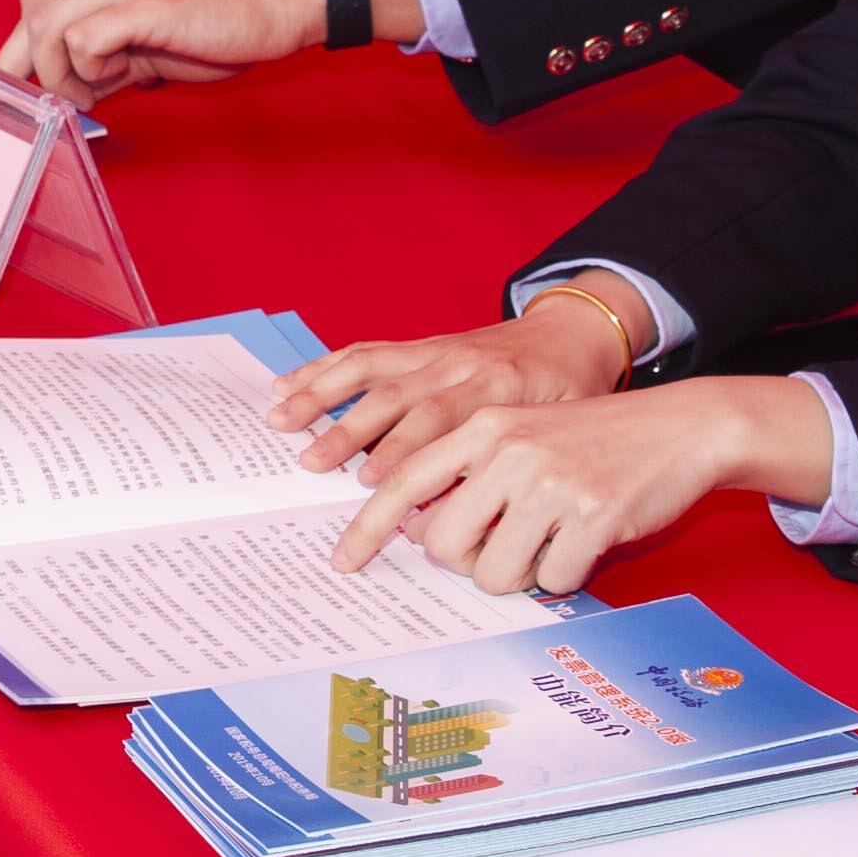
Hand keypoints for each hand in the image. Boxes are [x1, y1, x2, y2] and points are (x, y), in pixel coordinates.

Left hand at [0, 0, 328, 107]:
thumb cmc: (211, 14)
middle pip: (31, 13)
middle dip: (42, 67)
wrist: (275, 2)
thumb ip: (85, 39)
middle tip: (73, 93)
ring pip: (46, 27)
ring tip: (99, 87)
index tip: (28, 74)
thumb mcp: (134, 22)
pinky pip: (80, 42)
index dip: (23, 42)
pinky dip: (90, 73)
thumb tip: (43, 77)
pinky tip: (122, 76)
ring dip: (65, 74)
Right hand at [271, 304, 635, 522]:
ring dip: (322, 396)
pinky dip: (325, 369)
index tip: (369, 482)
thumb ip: (513, 471)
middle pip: (395, 398)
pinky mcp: (420, 346)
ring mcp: (436, 352)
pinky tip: (288, 386)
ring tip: (281, 422)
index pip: (441, 423)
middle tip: (311, 465)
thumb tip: (460, 522)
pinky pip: (367, 354)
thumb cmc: (571, 392)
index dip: (402, 451)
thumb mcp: (560, 434)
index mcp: (498, 390)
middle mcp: (460, 365)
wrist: (576, 334)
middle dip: (348, 432)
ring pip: (371, 371)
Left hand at [319, 378, 831, 595]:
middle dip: (465, 562)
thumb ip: (471, 471)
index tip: (344, 563)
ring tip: (547, 543)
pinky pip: (552, 581)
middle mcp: (510, 451)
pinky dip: (566, 575)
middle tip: (498, 548)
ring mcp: (552, 485)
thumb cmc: (594, 440)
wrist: (682, 427)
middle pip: (442, 544)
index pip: (404, 482)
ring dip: (518, 574)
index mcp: (486, 427)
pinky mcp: (593, 518)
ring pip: (494, 573)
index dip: (367, 528)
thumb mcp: (524, 435)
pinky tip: (586, 542)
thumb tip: (419, 532)